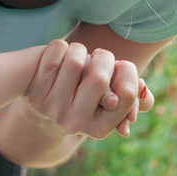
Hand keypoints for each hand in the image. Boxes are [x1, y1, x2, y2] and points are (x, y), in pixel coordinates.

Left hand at [25, 41, 148, 141]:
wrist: (43, 106)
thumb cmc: (85, 97)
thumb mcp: (111, 102)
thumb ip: (134, 97)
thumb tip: (143, 92)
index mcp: (100, 128)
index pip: (125, 94)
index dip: (127, 71)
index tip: (120, 65)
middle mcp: (75, 123)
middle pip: (99, 77)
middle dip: (104, 57)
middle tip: (100, 56)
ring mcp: (52, 109)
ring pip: (75, 61)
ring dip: (81, 50)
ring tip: (79, 56)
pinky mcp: (34, 93)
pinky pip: (55, 53)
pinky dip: (61, 47)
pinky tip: (61, 55)